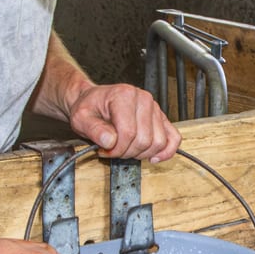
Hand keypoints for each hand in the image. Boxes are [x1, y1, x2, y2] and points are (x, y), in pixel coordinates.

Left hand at [65, 83, 180, 161]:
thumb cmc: (89, 108)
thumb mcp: (81, 118)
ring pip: (158, 142)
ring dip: (142, 154)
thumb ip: (93, 129)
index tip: (104, 151)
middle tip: (113, 151)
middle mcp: (143, 99)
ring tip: (127, 149)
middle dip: (127, 152)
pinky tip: (153, 157)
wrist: (94, 101)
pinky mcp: (161, 118)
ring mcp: (155, 108)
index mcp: (124, 96)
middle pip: (145, 140)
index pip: (128, 132)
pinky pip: (173, 138)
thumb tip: (110, 142)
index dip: (116, 149)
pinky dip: (166, 151)